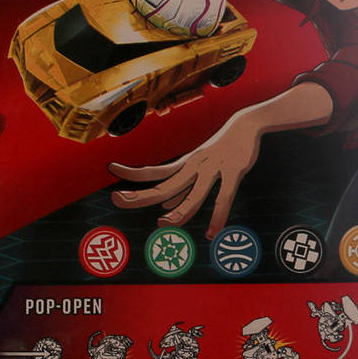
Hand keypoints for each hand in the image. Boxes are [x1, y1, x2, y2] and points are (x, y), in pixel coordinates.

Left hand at [109, 110, 262, 238]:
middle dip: (140, 195)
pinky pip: (224, 197)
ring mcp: (213, 169)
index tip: (111, 168)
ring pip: (193, 194)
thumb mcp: (197, 166)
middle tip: (116, 199)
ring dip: (179, 211)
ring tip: (163, 225)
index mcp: (184, 165)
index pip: (153, 171)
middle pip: (163, 185)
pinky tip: (212, 232)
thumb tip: (162, 207)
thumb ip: (181, 187)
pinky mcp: (233, 172)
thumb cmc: (219, 148)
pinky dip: (218, 216)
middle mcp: (193, 167)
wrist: (246, 125)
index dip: (132, 172)